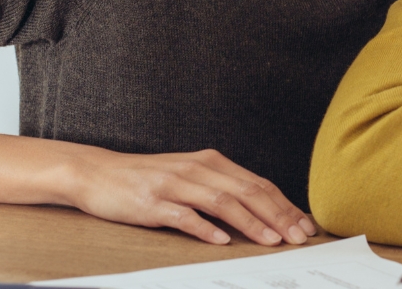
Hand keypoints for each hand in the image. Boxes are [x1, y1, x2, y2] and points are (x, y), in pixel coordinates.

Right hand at [0, 134, 313, 245]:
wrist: (98, 173)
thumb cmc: (146, 178)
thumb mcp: (189, 176)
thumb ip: (221, 189)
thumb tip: (260, 211)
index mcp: (210, 161)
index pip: (257, 183)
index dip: (284, 205)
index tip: (304, 224)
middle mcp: (196, 168)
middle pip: (246, 192)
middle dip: (277, 216)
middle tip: (298, 236)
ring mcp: (174, 184)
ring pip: (222, 202)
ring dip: (251, 222)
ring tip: (271, 240)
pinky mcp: (153, 202)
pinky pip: (184, 215)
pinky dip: (205, 228)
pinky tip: (222, 240)